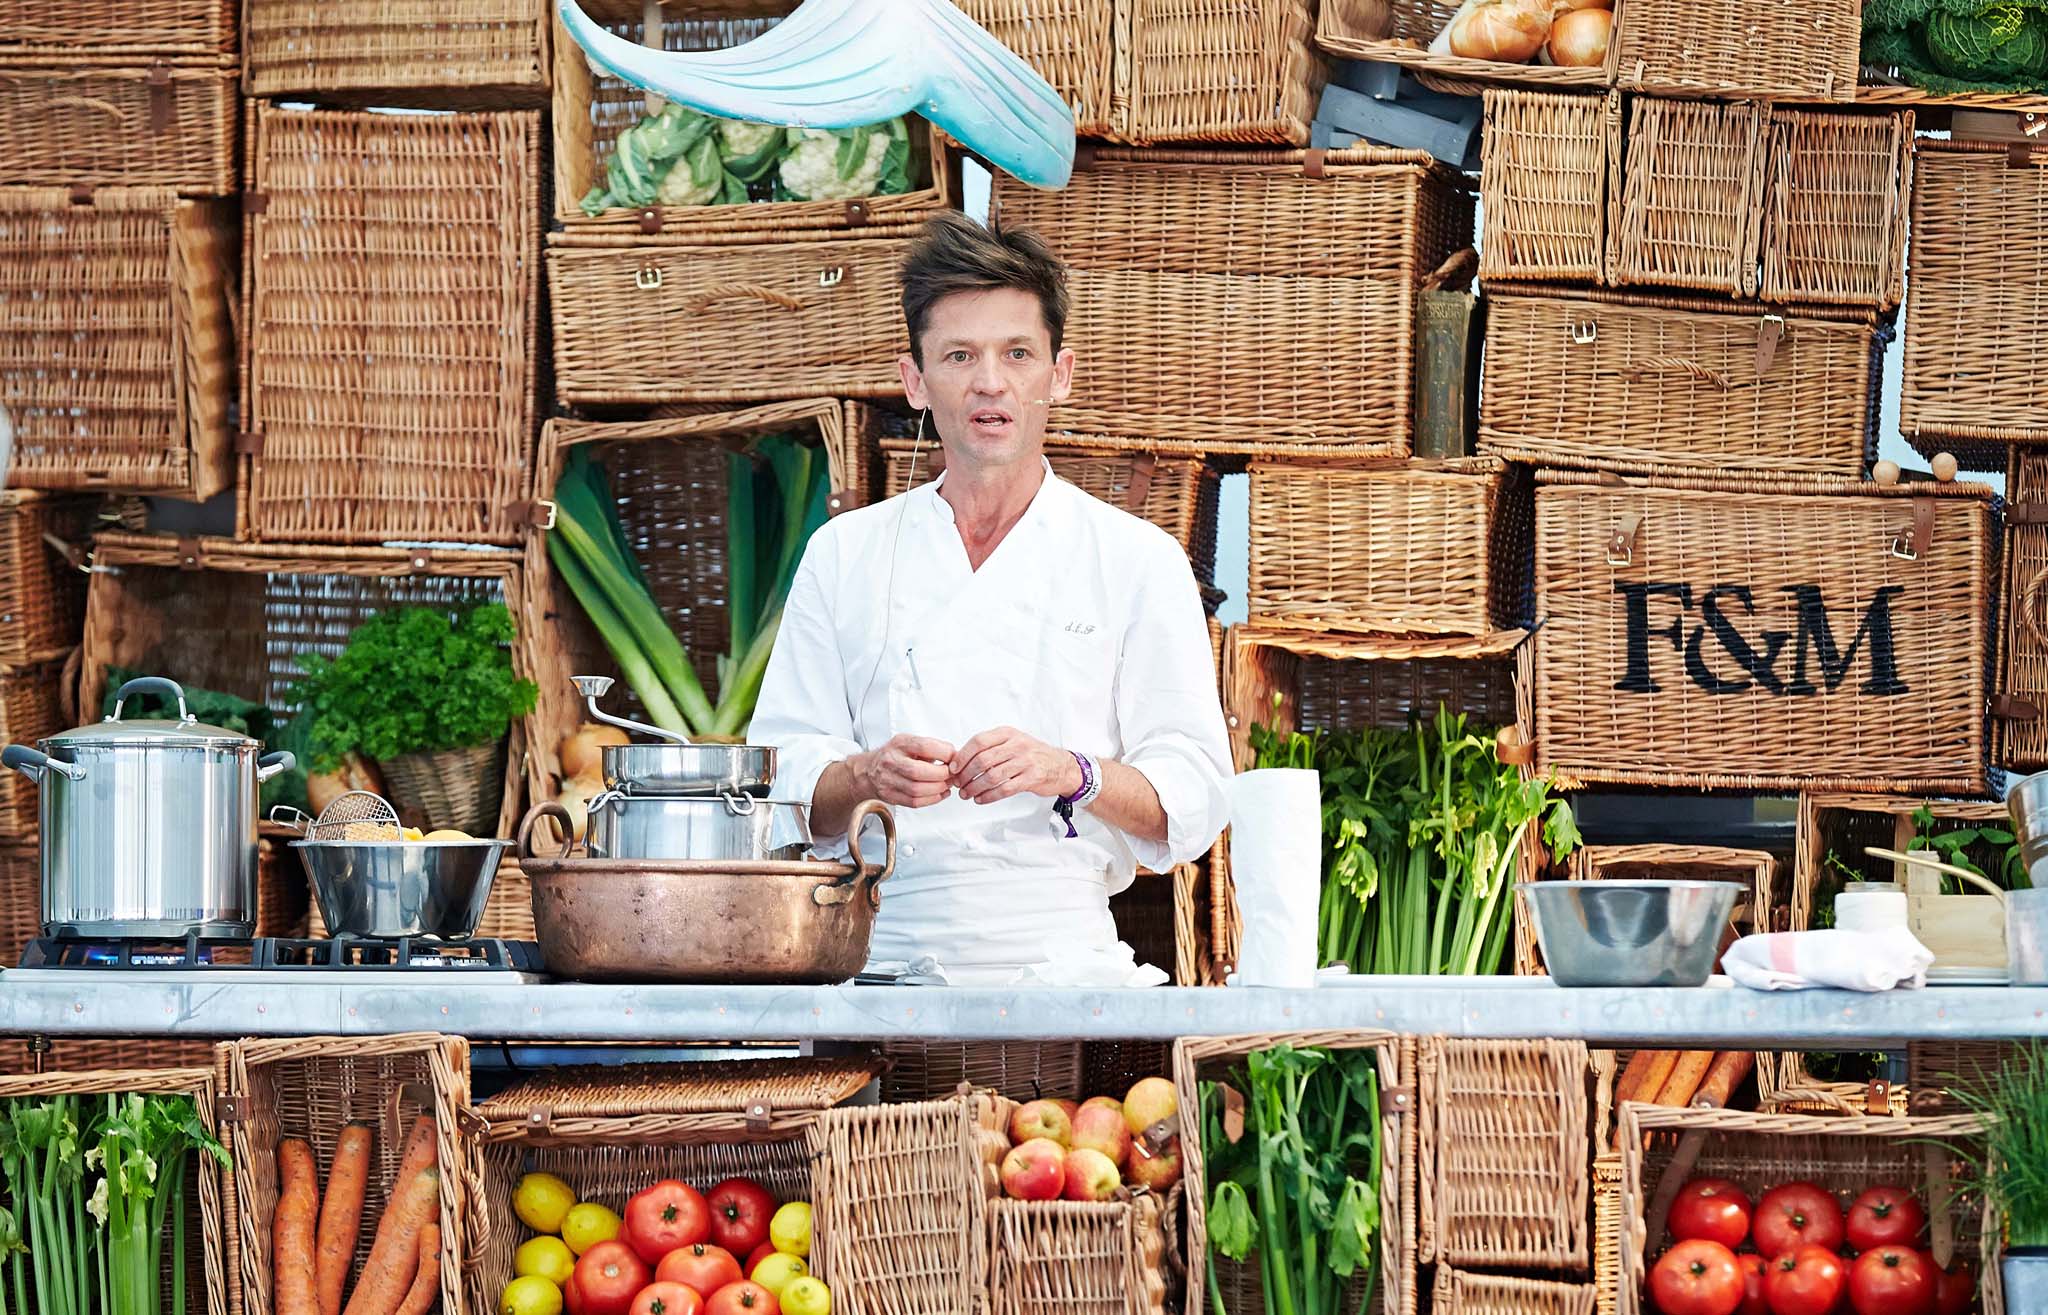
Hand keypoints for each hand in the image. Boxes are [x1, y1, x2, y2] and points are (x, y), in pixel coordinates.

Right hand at [851, 735, 955, 808]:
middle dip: (941, 775)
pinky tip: (939, 793)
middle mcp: (891, 761)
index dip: (944, 753)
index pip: (924, 747)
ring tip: (947, 784)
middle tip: (951, 774)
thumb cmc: (895, 755)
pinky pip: (914, 802)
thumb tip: (955, 757)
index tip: (953, 757)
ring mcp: (889, 780)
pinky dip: (932, 799)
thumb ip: (932, 747)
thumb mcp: (910, 743)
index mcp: (900, 744)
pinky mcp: (890, 796)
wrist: (869, 770)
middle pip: (918, 772)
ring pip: (917, 790)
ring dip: (938, 789)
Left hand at [949, 727, 1081, 804]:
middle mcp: (1017, 745)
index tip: (953, 768)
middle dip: (966, 775)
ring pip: (992, 776)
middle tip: (958, 784)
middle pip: (983, 760)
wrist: (1062, 766)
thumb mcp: (1013, 741)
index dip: (962, 756)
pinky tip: (981, 799)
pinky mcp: (1031, 778)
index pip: (979, 741)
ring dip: (975, 788)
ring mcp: (1025, 761)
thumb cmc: (1032, 754)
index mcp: (1008, 733)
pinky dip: (989, 796)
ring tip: (966, 794)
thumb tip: (960, 760)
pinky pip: (1004, 789)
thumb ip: (991, 747)